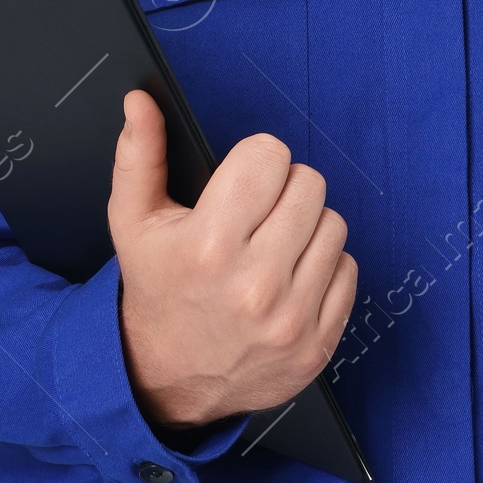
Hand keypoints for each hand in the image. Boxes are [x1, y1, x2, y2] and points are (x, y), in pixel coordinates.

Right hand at [109, 89, 358, 427]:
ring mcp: (290, 319)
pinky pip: (348, 269)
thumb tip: (141, 100)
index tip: (242, 183)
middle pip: (310, 184)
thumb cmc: (155, 290)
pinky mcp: (317, 344)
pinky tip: (290, 279)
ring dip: (307, 229)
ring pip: (334, 223)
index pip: (270, 155)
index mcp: (210, 245)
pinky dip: (324, 268)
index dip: (255, 162)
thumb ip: (139, 155)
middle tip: (257, 215)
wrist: (162, 382)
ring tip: (272, 247)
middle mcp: (255, 284)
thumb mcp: (134, 222)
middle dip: (284, 191)